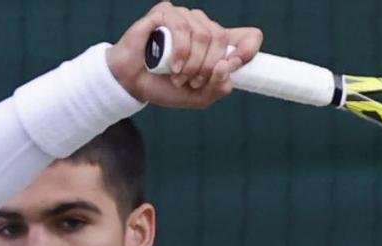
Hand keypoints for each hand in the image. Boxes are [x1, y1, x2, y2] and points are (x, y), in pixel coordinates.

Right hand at [106, 2, 262, 108]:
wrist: (132, 83)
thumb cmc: (164, 86)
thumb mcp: (198, 97)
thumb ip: (218, 88)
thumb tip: (226, 68)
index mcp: (217, 45)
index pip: (249, 36)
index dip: (248, 50)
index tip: (234, 66)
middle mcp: (203, 27)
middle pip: (221, 39)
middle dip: (208, 67)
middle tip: (192, 82)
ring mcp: (184, 18)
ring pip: (203, 34)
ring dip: (192, 63)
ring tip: (178, 76)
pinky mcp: (165, 13)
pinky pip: (182, 27)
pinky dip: (179, 50)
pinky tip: (172, 65)